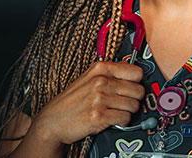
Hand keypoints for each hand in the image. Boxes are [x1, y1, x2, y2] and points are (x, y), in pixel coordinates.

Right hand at [27, 61, 145, 145]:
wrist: (53, 121)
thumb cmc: (71, 101)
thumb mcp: (88, 78)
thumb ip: (110, 73)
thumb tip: (134, 72)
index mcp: (100, 68)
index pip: (137, 72)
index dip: (136, 82)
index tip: (132, 87)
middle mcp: (100, 81)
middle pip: (138, 90)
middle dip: (134, 99)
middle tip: (124, 103)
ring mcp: (100, 98)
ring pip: (134, 106)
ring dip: (127, 112)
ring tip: (115, 111)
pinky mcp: (99, 116)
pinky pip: (126, 118)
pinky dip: (121, 122)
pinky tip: (111, 119)